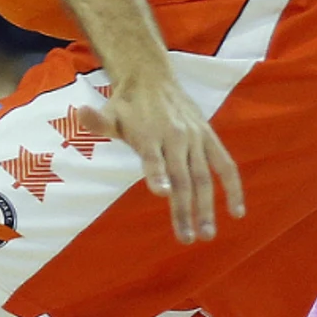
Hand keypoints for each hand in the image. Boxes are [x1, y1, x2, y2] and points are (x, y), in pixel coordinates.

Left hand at [76, 78, 244, 244]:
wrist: (152, 78)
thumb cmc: (127, 104)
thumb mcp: (110, 112)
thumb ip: (98, 122)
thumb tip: (80, 113)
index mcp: (149, 133)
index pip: (153, 157)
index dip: (156, 173)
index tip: (160, 192)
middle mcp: (175, 136)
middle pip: (181, 177)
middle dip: (184, 209)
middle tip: (186, 238)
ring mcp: (195, 138)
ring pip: (203, 177)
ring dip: (206, 207)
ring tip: (206, 234)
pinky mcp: (209, 137)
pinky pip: (225, 165)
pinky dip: (233, 187)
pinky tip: (236, 211)